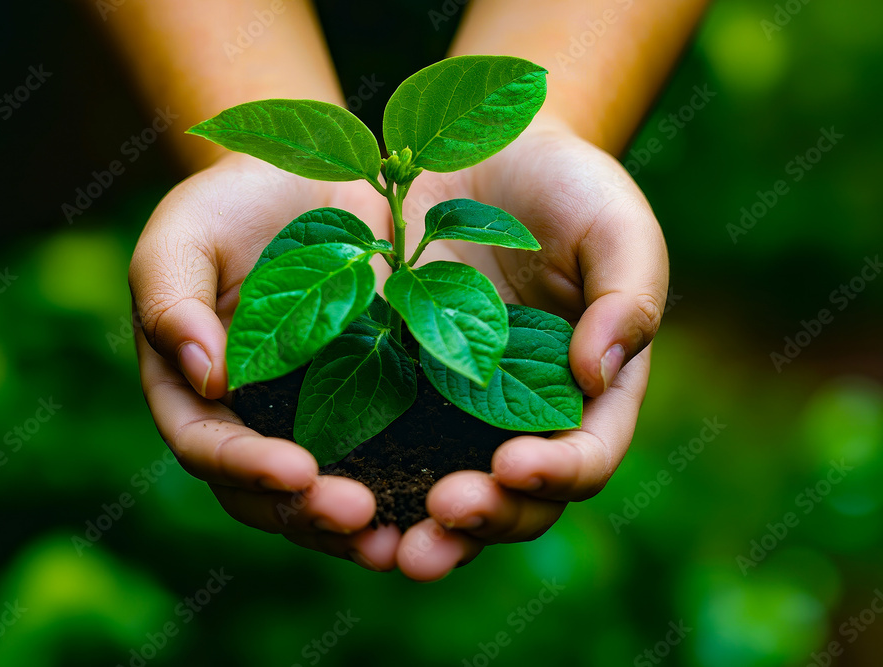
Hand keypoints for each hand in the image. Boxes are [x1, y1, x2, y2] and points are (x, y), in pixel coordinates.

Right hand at [130, 153, 401, 570]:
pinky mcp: (379, 413)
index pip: (208, 446)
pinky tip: (447, 507)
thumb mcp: (187, 229)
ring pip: (329, 499)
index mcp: (196, 390)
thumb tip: (204, 377)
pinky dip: (411, 496)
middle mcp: (255, 422)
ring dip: (361, 529)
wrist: (325, 176)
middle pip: (270, 495)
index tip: (296, 470)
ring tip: (402, 539)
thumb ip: (170, 296)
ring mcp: (318, 423)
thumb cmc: (241, 199)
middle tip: (360, 516)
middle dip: (311, 513)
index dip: (246, 466)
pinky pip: (393, 468)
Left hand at [392, 118, 667, 580]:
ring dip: (420, 527)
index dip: (559, 472)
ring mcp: (456, 413)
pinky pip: (383, 450)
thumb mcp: (614, 225)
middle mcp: (523, 419)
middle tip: (442, 517)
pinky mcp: (396, 392)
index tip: (516, 463)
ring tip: (387, 542)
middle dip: (484, 519)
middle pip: (515, 500)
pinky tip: (328, 489)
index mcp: (588, 395)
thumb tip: (597, 377)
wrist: (481, 150)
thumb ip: (628, 297)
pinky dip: (366, 480)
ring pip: (446, 493)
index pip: (586, 456)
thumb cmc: (563, 186)